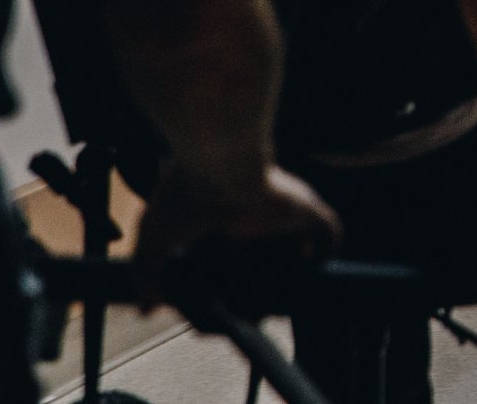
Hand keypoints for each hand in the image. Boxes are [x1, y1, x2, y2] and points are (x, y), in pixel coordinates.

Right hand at [132, 161, 339, 303]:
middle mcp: (257, 208)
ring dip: (297, 265)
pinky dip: (326, 250)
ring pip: (301, 239)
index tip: (226, 295)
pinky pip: (330, 230)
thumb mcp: (153, 237)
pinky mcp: (306, 208)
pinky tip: (312, 268)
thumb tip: (146, 309)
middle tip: (257, 307)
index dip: (234, 270)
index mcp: (224, 211)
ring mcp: (284, 207)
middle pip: (270, 247)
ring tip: (285, 293)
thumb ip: (146, 273)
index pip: (235, 244)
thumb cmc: (185, 194)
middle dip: (266, 274)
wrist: (218, 167)